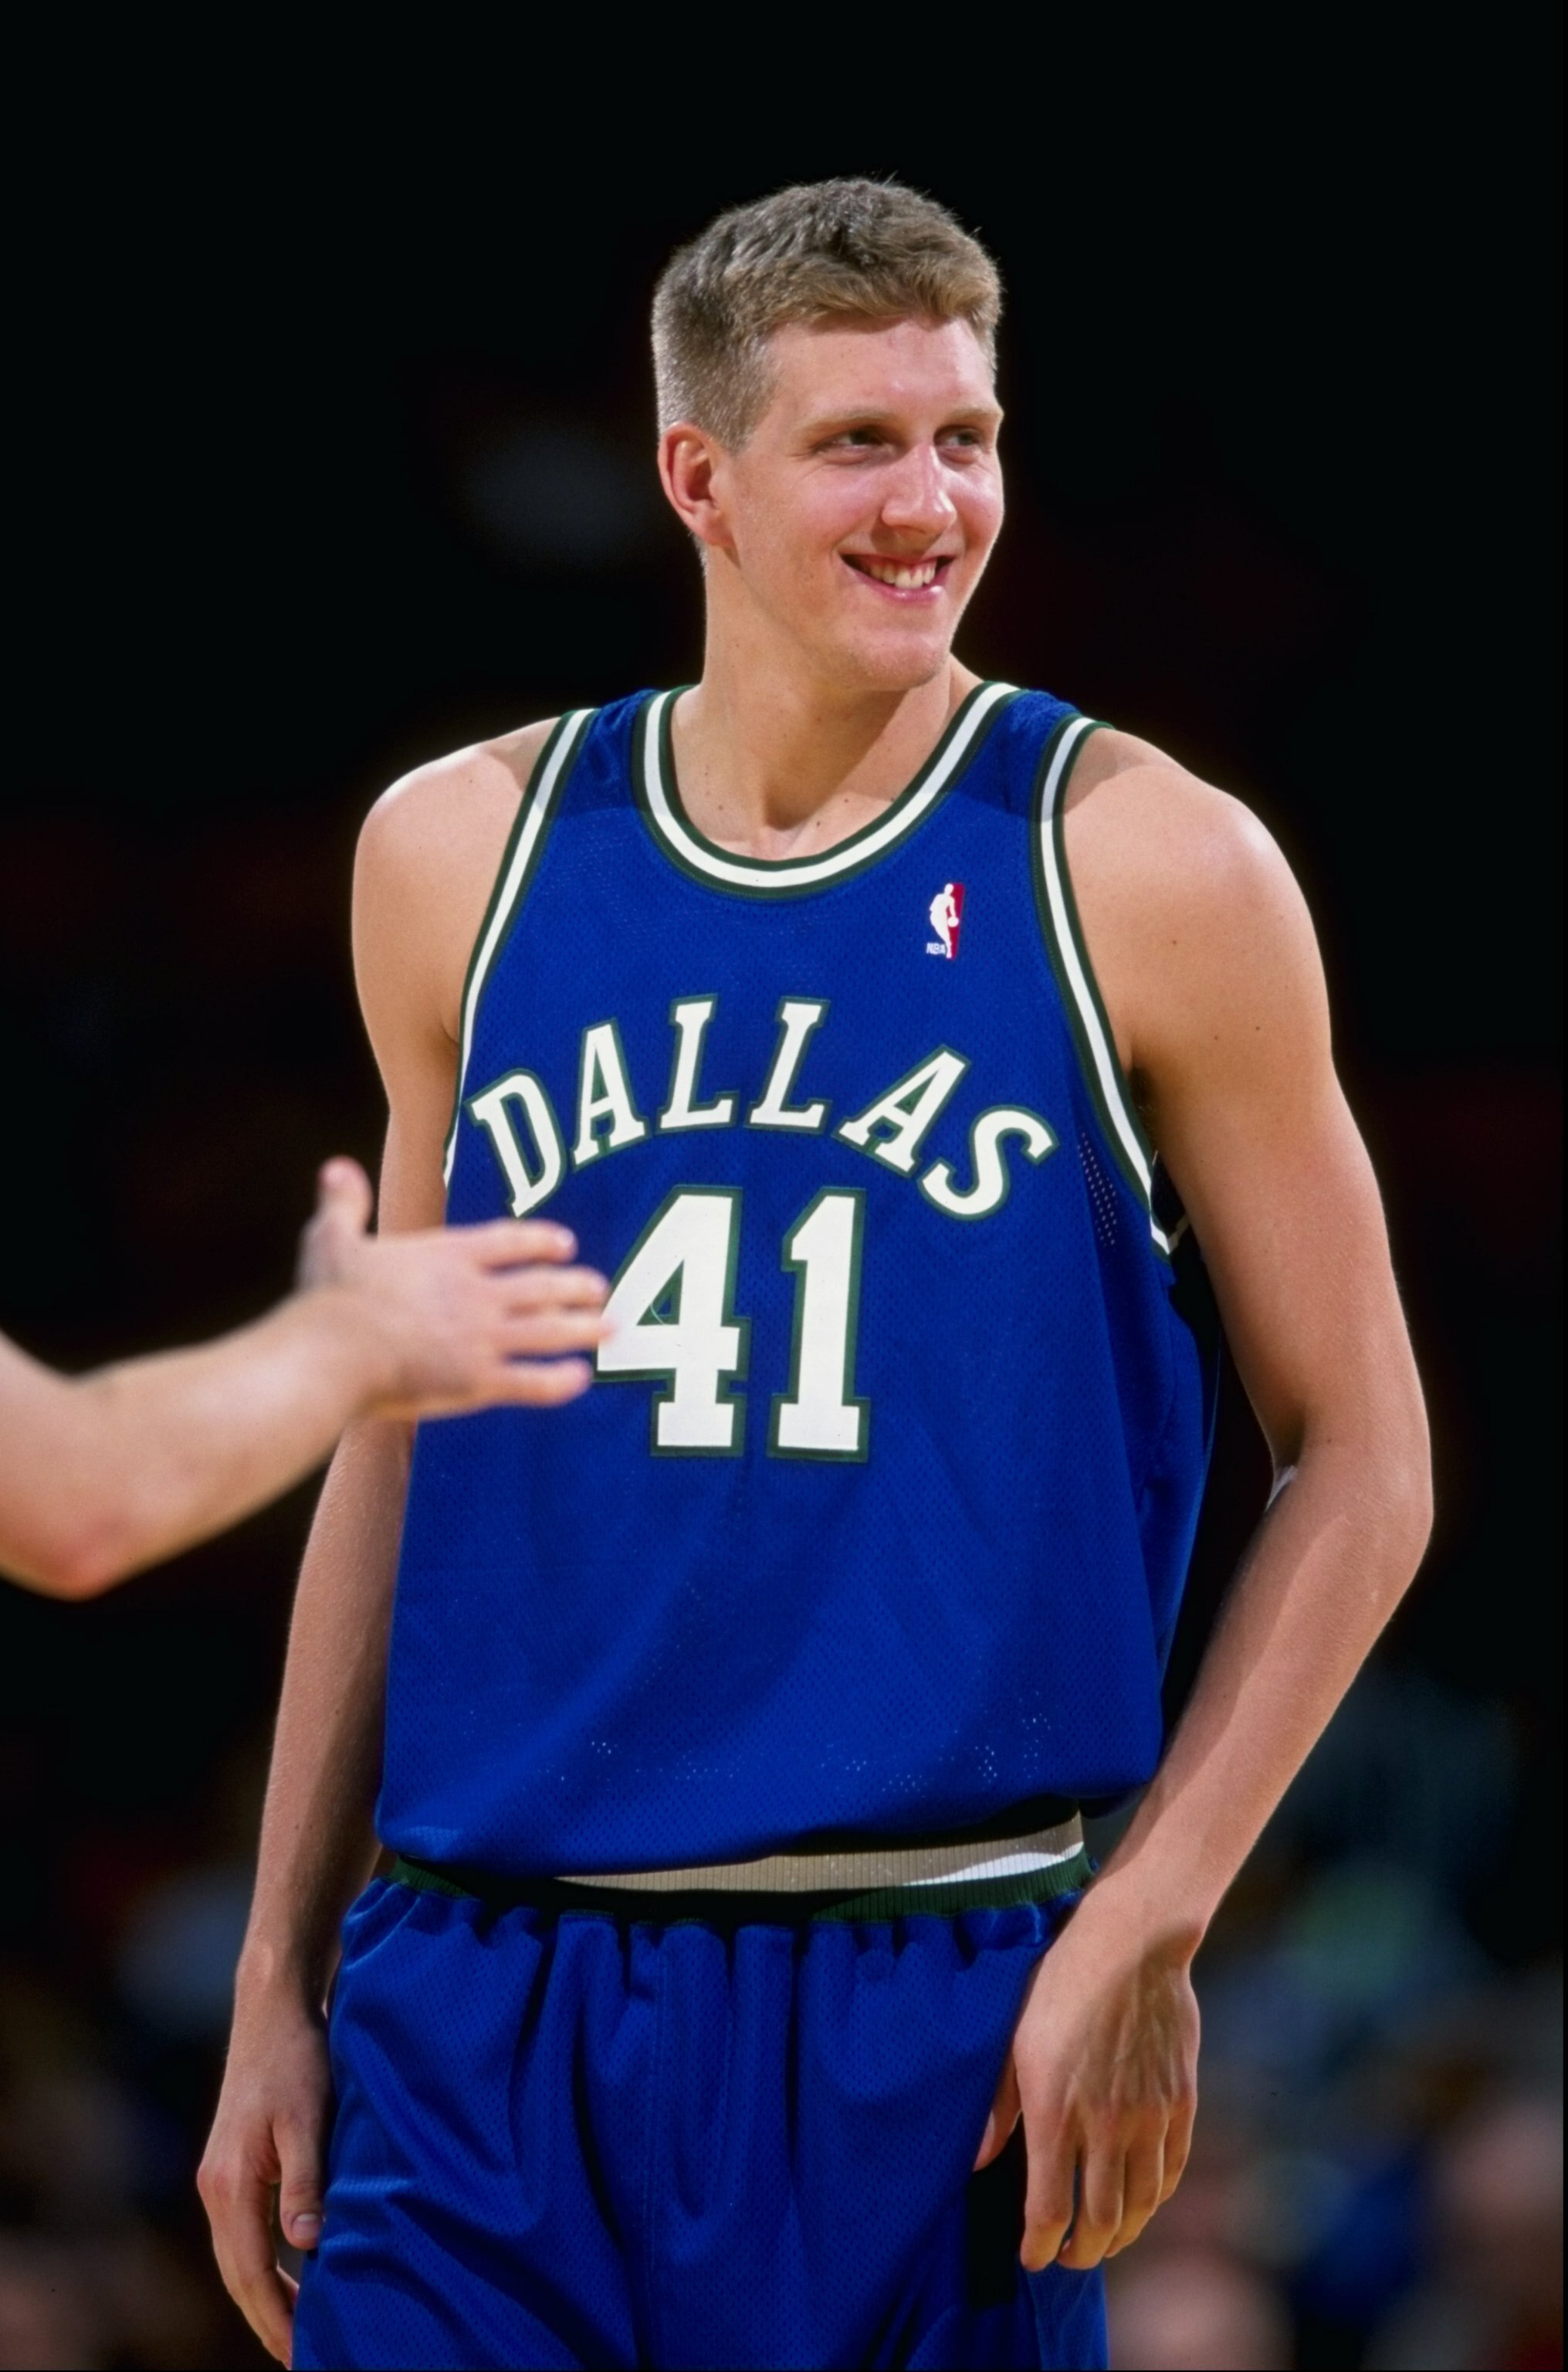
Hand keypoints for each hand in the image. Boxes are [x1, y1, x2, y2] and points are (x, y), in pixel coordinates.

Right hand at [198, 1985, 330, 2366]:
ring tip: (297, 2330)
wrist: (272, 2009)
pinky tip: (289, 2273)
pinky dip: (261, 2264)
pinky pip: (241, 2234)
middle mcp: (215, 2188)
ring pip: (236, 2257)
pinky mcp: (229, 2166)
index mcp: (232, 2184)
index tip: (303, 2353)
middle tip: (302, 2357)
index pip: (251, 2273)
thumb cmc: (298, 2058)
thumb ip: (307, 2182)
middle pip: (237, 2275)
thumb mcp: (310, 2117)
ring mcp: (217, 2178)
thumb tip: (307, 2245)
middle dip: (267, 2319)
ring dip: (263, 2295)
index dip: (278, 2317)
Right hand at [298, 1159, 609, 1416]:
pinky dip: (561, 1381)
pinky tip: (582, 1379)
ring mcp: (483, 1338)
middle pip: (541, 1285)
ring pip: (550, 1330)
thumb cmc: (330, 1298)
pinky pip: (534, 1382)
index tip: (566, 1244)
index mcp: (447, 1256)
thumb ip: (343, 1203)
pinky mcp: (479, 1382)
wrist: (335, 1353)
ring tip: (611, 1327)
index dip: (540, 1241)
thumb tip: (335, 1167)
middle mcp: (476, 1293)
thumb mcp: (331, 1237)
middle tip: (601, 1288)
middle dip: (575, 1286)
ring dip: (584, 1328)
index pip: (508, 1241)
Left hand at [973, 1895, 1198, 2269]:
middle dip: (1081, 2252)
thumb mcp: (1012, 2040)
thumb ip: (998, 2109)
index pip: (1050, 2209)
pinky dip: (1155, 2200)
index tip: (1032, 2258)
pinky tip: (1142, 2203)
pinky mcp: (1180, 2103)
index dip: (1041, 2245)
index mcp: (1056, 2112)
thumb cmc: (1059, 1984)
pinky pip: (1171, 2172)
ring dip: (1120, 2234)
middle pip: (1099, 2221)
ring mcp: (1149, 2117)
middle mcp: (1106, 2126)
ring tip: (1103, 2240)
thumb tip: (975, 2162)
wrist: (1131, 1945)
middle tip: (1069, 2259)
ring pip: (1140, 2205)